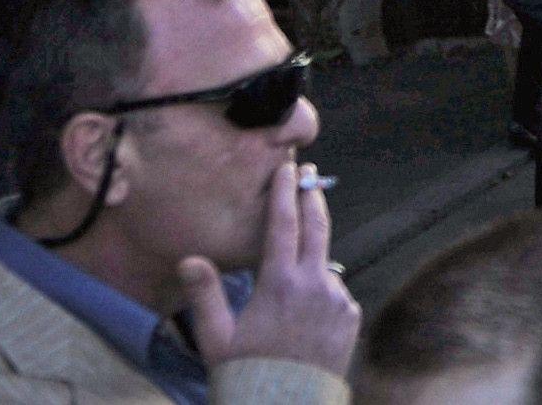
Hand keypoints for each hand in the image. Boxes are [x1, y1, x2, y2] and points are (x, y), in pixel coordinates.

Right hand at [181, 157, 357, 375]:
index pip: (284, 226)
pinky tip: (303, 318)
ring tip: (289, 286)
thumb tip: (190, 258)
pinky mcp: (351, 316)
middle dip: (312, 199)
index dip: (286, 194)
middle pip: (317, 229)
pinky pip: (335, 294)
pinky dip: (320, 294)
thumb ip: (205, 295)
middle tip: (310, 176)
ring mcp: (338, 299)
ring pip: (324, 266)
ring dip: (310, 262)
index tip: (289, 168)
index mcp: (281, 284)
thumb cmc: (245, 374)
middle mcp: (315, 284)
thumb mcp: (216, 338)